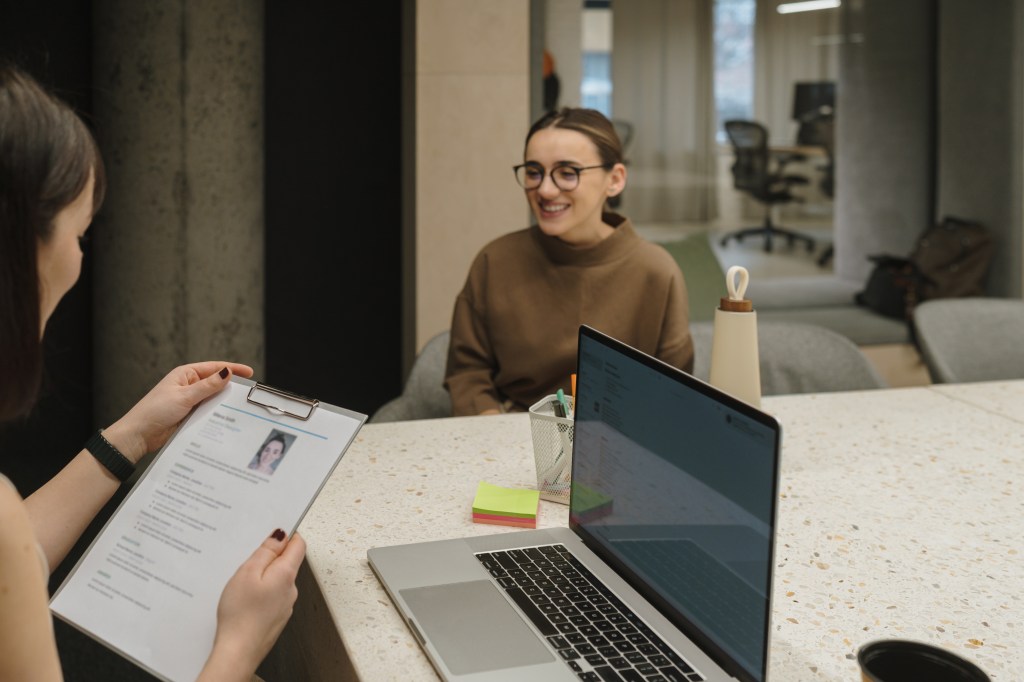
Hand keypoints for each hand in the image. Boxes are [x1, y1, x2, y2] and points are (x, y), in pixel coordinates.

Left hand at [103, 361, 253, 462]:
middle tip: (248, 394)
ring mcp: (189, 402)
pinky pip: (207, 413)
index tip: (249, 372)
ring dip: (223, 403)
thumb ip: (207, 386)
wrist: (138, 435)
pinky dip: (216, 415)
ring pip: (213, 400)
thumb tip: (227, 373)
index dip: (232, 369)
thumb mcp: (184, 396)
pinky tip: (226, 419)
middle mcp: (188, 386)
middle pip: (215, 384)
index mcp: (185, 375)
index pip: (214, 368)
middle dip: (230, 388)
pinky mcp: (189, 416)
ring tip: (241, 407)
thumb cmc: (155, 411)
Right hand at [199, 531, 305, 680]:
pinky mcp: (276, 617)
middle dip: (270, 556)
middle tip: (248, 559)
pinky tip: (244, 599)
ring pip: (278, 580)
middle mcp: (291, 590)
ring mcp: (285, 605)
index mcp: (287, 574)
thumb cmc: (240, 615)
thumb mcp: (248, 573)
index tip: (273, 530)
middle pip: (287, 562)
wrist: (237, 652)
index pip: (298, 545)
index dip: (288, 534)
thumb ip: (266, 552)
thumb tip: (281, 535)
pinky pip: (272, 596)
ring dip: (264, 576)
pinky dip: (261, 592)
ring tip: (242, 583)